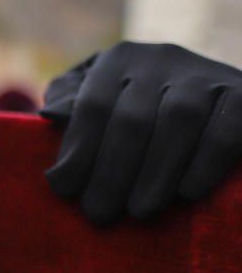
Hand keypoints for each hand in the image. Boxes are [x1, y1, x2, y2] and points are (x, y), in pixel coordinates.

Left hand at [41, 42, 241, 223]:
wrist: (213, 103)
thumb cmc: (138, 114)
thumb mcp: (101, 99)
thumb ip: (72, 105)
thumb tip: (48, 116)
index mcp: (118, 61)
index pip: (91, 107)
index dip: (77, 152)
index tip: (65, 192)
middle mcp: (160, 59)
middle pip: (131, 118)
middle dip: (111, 172)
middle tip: (100, 213)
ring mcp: (204, 74)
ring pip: (178, 121)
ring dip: (154, 172)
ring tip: (139, 211)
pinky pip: (225, 129)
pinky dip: (206, 163)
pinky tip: (187, 193)